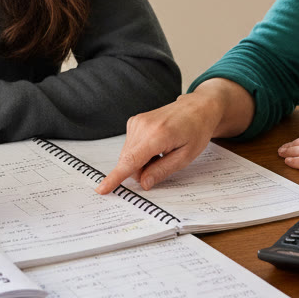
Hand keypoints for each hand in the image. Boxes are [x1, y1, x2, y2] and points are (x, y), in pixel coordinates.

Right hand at [96, 90, 234, 194]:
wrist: (197, 108)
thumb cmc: (195, 130)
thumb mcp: (185, 157)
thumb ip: (162, 170)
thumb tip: (143, 183)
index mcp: (157, 135)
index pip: (131, 161)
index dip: (115, 177)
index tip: (102, 189)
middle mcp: (142, 126)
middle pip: (128, 160)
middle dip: (141, 171)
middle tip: (163, 162)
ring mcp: (136, 122)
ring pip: (128, 155)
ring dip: (142, 161)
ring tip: (162, 151)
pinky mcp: (134, 121)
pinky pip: (130, 146)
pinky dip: (141, 152)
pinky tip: (156, 145)